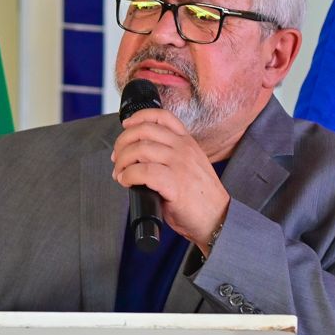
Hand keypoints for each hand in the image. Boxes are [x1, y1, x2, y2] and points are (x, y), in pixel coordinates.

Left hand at [111, 108, 229, 251]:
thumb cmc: (199, 197)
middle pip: (144, 131)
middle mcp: (183, 149)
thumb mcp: (188, 166)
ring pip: (140, 149)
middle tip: (117, 158)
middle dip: (122, 142)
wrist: (217, 217)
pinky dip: (129, 175)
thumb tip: (135, 157)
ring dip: (122, 161)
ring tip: (120, 173)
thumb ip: (168, 156)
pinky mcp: (174, 183)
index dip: (139, 117)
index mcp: (186, 142)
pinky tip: (127, 182)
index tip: (126, 126)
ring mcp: (179, 164)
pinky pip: (143, 171)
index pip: (161, 117)